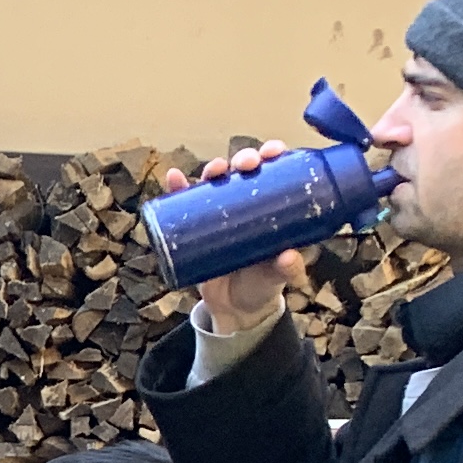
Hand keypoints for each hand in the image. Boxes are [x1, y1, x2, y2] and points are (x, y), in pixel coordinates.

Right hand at [153, 145, 306, 327]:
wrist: (233, 309)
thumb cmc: (262, 286)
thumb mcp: (278, 277)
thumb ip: (288, 270)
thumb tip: (288, 255)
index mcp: (273, 208)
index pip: (276, 172)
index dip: (274, 155)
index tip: (273, 153)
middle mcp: (247, 203)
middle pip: (245, 170)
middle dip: (244, 158)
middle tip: (245, 164)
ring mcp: (220, 214)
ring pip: (216, 181)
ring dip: (214, 168)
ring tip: (214, 171)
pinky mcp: (196, 227)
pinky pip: (183, 203)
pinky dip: (177, 188)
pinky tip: (174, 177)